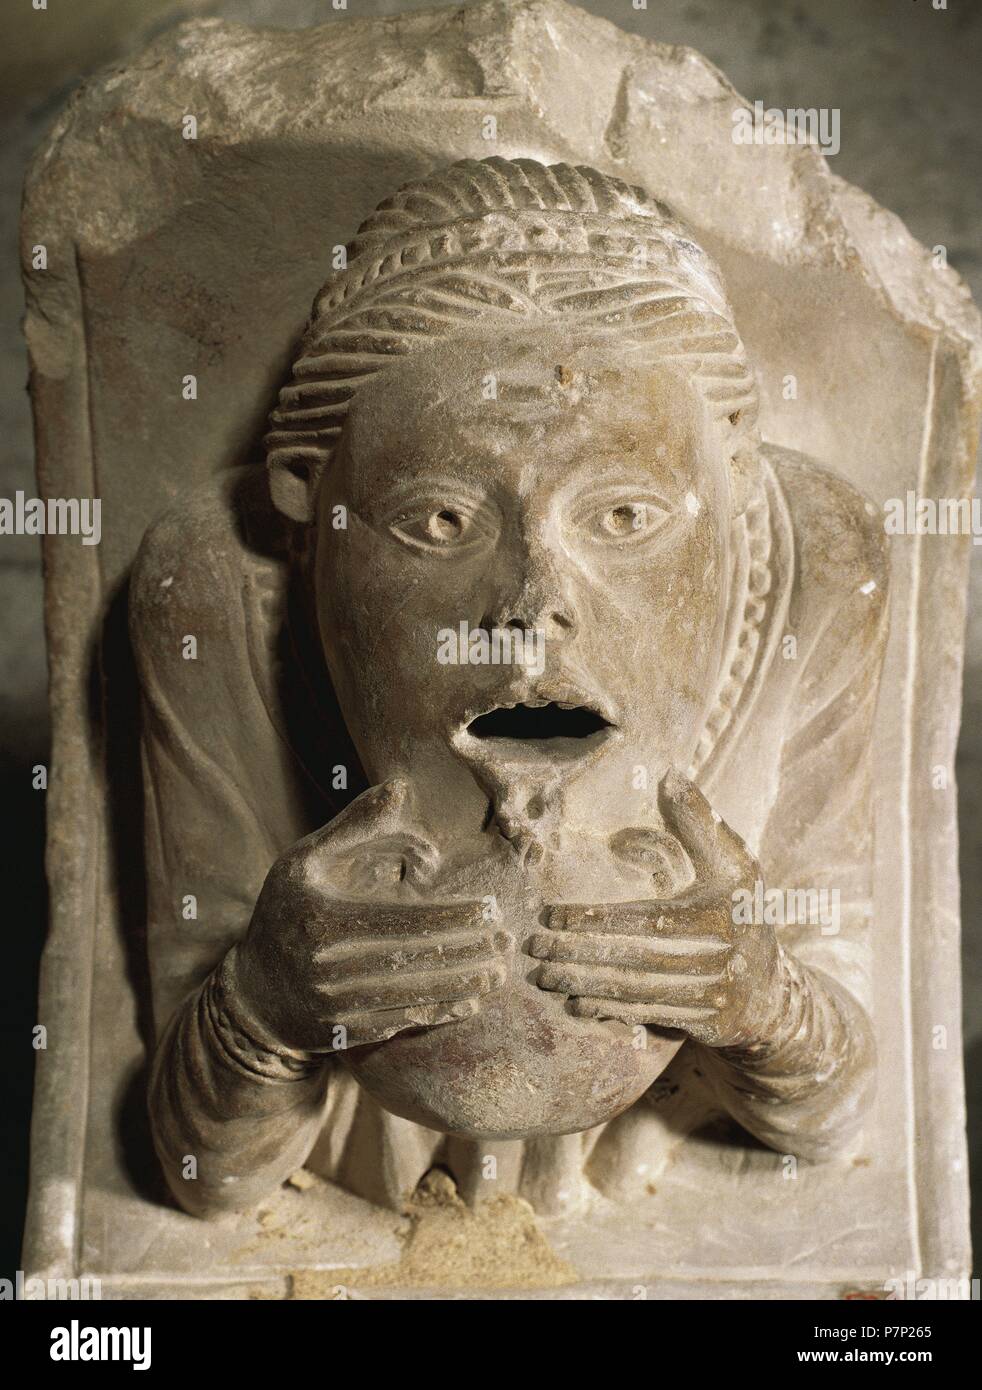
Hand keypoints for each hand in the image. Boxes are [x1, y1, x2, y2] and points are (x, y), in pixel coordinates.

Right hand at [230, 778, 510, 1050]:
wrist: (252, 994)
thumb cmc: (289, 912)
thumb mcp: (307, 861)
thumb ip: (356, 825)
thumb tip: (400, 787)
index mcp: (321, 917)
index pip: (400, 918)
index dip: (450, 915)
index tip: (490, 909)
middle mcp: (324, 965)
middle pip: (412, 960)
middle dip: (467, 951)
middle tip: (507, 941)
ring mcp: (332, 1006)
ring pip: (411, 997)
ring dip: (462, 985)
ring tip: (499, 972)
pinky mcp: (341, 1036)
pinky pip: (399, 1025)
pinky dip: (438, 1014)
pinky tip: (470, 1002)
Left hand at [531, 769, 782, 1047]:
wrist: (773, 992)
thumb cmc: (742, 913)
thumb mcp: (734, 864)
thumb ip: (701, 823)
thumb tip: (668, 775)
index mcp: (721, 911)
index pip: (647, 918)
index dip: (596, 919)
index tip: (551, 916)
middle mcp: (720, 956)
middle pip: (636, 956)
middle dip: (580, 954)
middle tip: (536, 948)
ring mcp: (712, 994)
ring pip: (636, 990)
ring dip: (584, 983)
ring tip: (543, 975)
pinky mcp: (704, 1023)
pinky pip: (647, 1015)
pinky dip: (608, 1010)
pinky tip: (574, 1003)